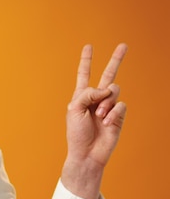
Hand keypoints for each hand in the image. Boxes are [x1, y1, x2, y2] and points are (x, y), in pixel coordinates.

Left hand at [61, 43, 127, 198]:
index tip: (89, 46)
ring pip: (114, 90)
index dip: (86, 60)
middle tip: (124, 45)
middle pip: (108, 75)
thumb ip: (88, 93)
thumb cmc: (77, 133)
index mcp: (82, 96)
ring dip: (105, 102)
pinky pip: (120, 105)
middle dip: (116, 60)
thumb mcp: (74, 109)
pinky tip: (106, 122)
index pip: (84, 74)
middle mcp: (96, 98)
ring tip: (99, 116)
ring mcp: (109, 106)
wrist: (87, 153)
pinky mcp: (119, 115)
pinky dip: (113, 112)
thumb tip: (106, 89)